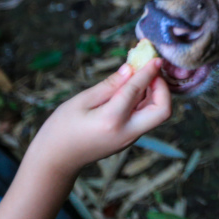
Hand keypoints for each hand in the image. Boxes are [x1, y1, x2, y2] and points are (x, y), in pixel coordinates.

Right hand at [26, 59, 171, 176]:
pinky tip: (136, 87)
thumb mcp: (80, 101)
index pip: (137, 90)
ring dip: (157, 93)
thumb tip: (130, 68)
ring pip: (157, 115)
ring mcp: (130, 138)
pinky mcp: (128, 138)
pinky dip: (147, 101)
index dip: (148, 71)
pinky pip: (146, 117)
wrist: (56, 161)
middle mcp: (126, 132)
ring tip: (144, 74)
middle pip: (162, 111)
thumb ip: (109, 85)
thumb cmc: (61, 129)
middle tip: (151, 72)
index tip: (156, 58)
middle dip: (163, 88)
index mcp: (111, 120)